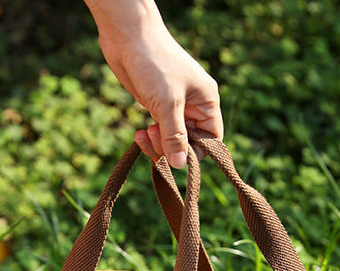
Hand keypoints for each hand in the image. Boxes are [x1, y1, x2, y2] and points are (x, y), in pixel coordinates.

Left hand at [84, 0, 222, 166]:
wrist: (128, 36)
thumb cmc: (154, 63)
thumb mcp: (167, 103)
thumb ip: (174, 136)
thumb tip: (180, 165)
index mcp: (207, 102)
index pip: (211, 140)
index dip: (196, 152)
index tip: (177, 154)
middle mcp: (194, 107)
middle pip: (189, 144)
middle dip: (171, 148)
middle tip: (153, 136)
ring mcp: (175, 107)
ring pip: (172, 141)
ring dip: (158, 145)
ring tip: (144, 133)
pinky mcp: (157, 107)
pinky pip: (158, 133)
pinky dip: (149, 139)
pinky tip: (138, 134)